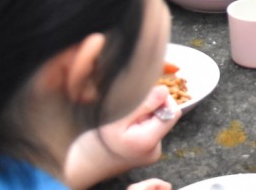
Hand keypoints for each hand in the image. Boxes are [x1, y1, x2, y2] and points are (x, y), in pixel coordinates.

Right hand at [64, 86, 180, 188]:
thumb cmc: (95, 142)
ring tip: (124, 122)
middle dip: (150, 109)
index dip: (162, 99)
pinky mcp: (147, 153)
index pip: (172, 112)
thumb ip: (143, 105)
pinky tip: (125, 130)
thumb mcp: (116, 118)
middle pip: (165, 117)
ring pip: (157, 123)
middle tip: (129, 112)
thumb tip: (165, 91)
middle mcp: (154, 150)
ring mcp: (152, 154)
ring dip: (144, 117)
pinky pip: (151, 131)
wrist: (83, 164)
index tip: (144, 97)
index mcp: (148, 141)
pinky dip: (141, 125)